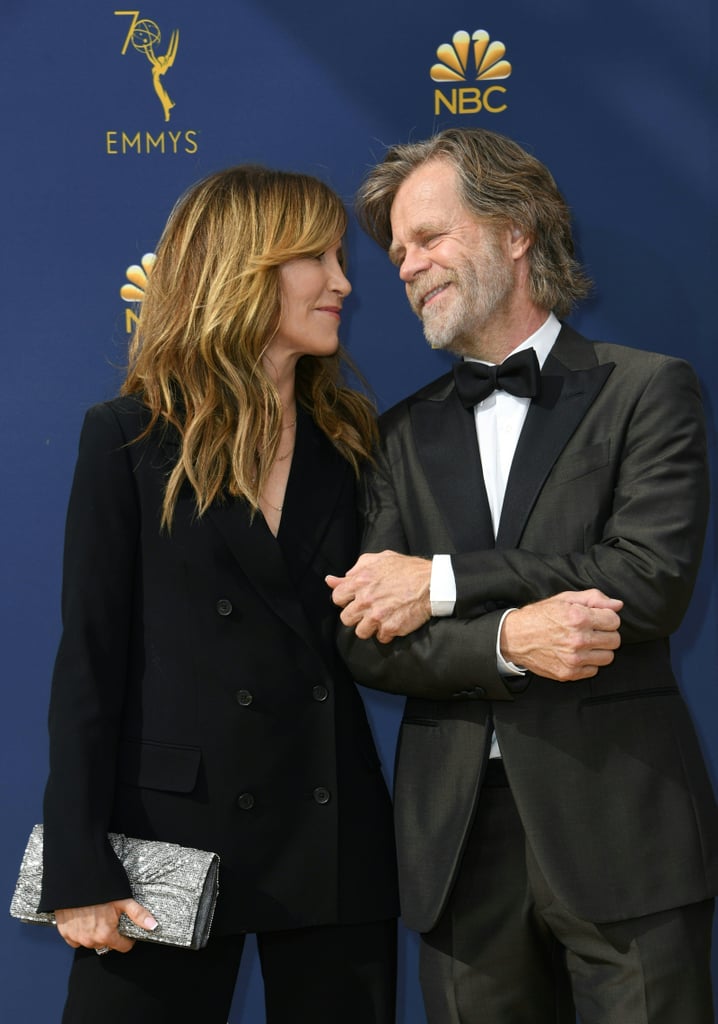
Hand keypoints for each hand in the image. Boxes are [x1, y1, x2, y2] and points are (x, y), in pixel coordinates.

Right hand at [55, 898, 157, 952]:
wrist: (75, 880)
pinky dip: (80, 932)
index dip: (127, 939)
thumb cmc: (100, 889)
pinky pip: (76, 940)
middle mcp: (90, 940)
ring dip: (95, 934)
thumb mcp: (123, 900)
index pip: (122, 947)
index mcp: (106, 934)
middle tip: (110, 918)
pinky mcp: (65, 933)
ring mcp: (77, 938)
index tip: (126, 931)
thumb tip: (153, 926)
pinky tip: (84, 919)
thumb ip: (138, 914)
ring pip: (91, 942)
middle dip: (111, 934)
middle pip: (107, 944)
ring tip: (97, 916)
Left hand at [327, 551, 431, 642]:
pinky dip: (387, 633)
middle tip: (368, 610)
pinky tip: (394, 622)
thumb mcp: (379, 559)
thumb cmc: (407, 569)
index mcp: (360, 581)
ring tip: (381, 619)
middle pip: (346, 618)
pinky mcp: (391, 628)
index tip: (355, 599)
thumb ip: (355, 569)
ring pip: (361, 632)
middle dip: (356, 616)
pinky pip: (381, 638)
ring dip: (370, 627)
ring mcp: (377, 615)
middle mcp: (365, 600)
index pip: (337, 597)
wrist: (433, 583)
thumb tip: (332, 580)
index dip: (346, 599)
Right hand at [500, 589, 622, 680]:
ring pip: (608, 657)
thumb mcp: (564, 599)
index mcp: (578, 617)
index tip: (597, 618)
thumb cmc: (539, 616)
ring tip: (585, 643)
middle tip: (592, 630)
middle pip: (615, 640)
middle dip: (606, 633)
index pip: (614, 620)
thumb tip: (618, 605)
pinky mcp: (569, 673)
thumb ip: (594, 598)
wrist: (514, 638)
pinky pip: (594, 670)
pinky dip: (588, 662)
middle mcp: (578, 639)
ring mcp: (574, 659)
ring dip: (600, 649)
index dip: (607, 617)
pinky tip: (577, 654)